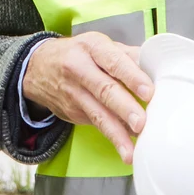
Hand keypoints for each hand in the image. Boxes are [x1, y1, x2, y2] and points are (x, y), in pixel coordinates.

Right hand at [21, 33, 154, 163]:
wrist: (36, 67)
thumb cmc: (77, 54)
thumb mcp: (98, 44)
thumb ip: (127, 55)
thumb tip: (157, 67)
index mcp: (91, 48)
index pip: (113, 61)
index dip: (131, 76)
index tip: (148, 92)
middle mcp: (79, 69)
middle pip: (104, 90)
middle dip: (124, 108)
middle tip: (141, 123)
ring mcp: (74, 93)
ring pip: (97, 115)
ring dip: (116, 134)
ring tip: (130, 150)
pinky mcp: (73, 112)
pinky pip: (96, 124)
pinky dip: (113, 135)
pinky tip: (126, 146)